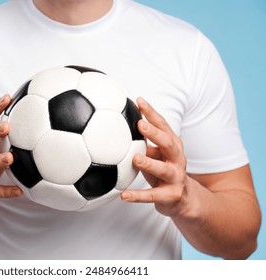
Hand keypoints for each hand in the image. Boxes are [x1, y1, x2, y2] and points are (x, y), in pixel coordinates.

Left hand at [121, 97, 187, 216]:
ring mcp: (176, 177)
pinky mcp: (170, 196)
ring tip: (135, 158)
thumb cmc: (163, 171)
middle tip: (139, 125)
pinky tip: (123, 195)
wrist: (184, 199)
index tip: (139, 101)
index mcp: (173, 145)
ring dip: (149, 163)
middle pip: (168, 143)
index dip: (152, 113)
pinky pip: (152, 196)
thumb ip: (143, 142)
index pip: (164, 126)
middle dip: (155, 133)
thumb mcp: (156, 154)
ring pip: (163, 169)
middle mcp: (177, 159)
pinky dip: (137, 196)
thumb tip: (119, 126)